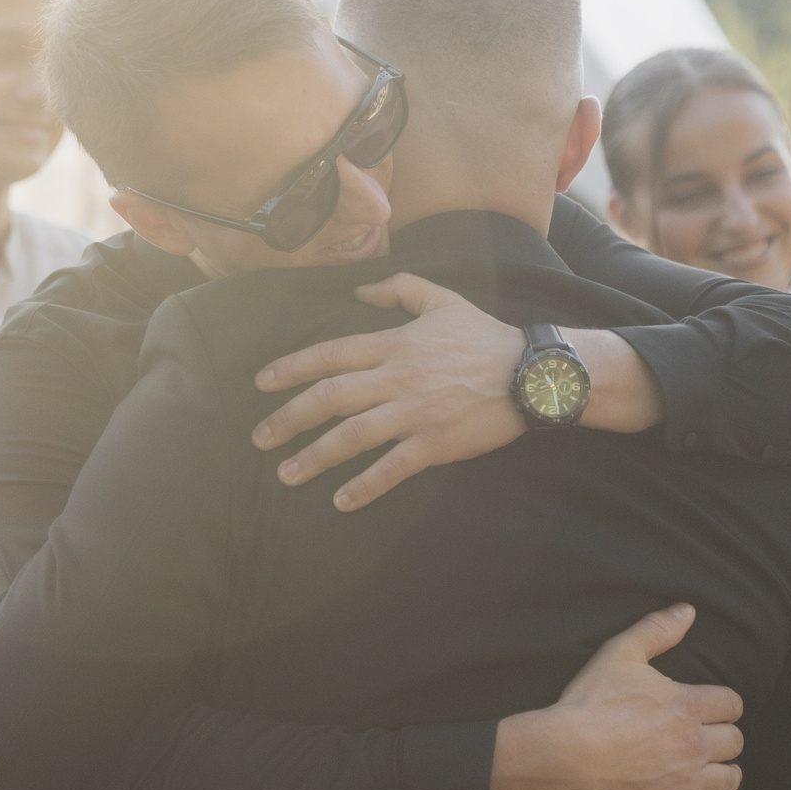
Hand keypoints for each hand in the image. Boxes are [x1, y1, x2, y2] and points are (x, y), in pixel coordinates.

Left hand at [252, 273, 525, 511]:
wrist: (531, 373)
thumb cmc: (485, 336)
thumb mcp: (442, 299)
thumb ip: (399, 288)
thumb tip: (360, 290)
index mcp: (394, 343)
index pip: (330, 354)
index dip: (291, 368)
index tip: (261, 383)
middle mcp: (396, 378)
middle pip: (330, 397)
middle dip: (288, 418)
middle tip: (259, 438)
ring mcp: (414, 412)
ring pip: (352, 436)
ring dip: (315, 457)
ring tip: (287, 475)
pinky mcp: (435, 443)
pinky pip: (392, 468)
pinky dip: (365, 486)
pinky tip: (342, 501)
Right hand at [494, 604, 745, 789]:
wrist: (568, 753)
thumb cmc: (591, 702)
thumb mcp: (620, 653)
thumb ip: (656, 630)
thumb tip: (689, 610)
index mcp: (689, 705)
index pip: (731, 704)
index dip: (724, 706)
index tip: (712, 710)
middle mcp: (697, 743)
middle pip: (735, 742)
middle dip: (724, 739)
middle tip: (708, 740)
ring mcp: (688, 780)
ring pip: (729, 779)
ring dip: (726, 773)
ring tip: (716, 772)